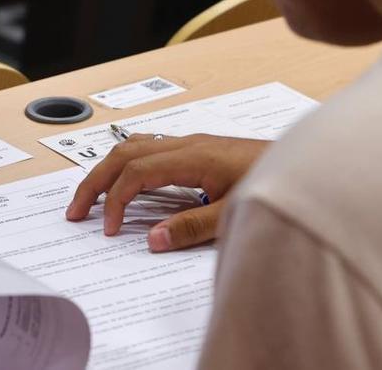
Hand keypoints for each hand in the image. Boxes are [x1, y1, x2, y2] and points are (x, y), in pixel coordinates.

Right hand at [66, 134, 268, 252]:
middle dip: (96, 180)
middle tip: (75, 209)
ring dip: (109, 169)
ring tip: (92, 196)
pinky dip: (128, 163)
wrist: (306, 168)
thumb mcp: (232, 213)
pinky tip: (128, 181)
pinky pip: (151, 148)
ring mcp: (193, 143)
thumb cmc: (273, 184)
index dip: (115, 200)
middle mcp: (188, 144)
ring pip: (135, 146)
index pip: (136, 173)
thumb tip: (151, 239)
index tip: (109, 228)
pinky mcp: (200, 149)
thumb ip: (190, 228)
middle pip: (125, 153)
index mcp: (192, 156)